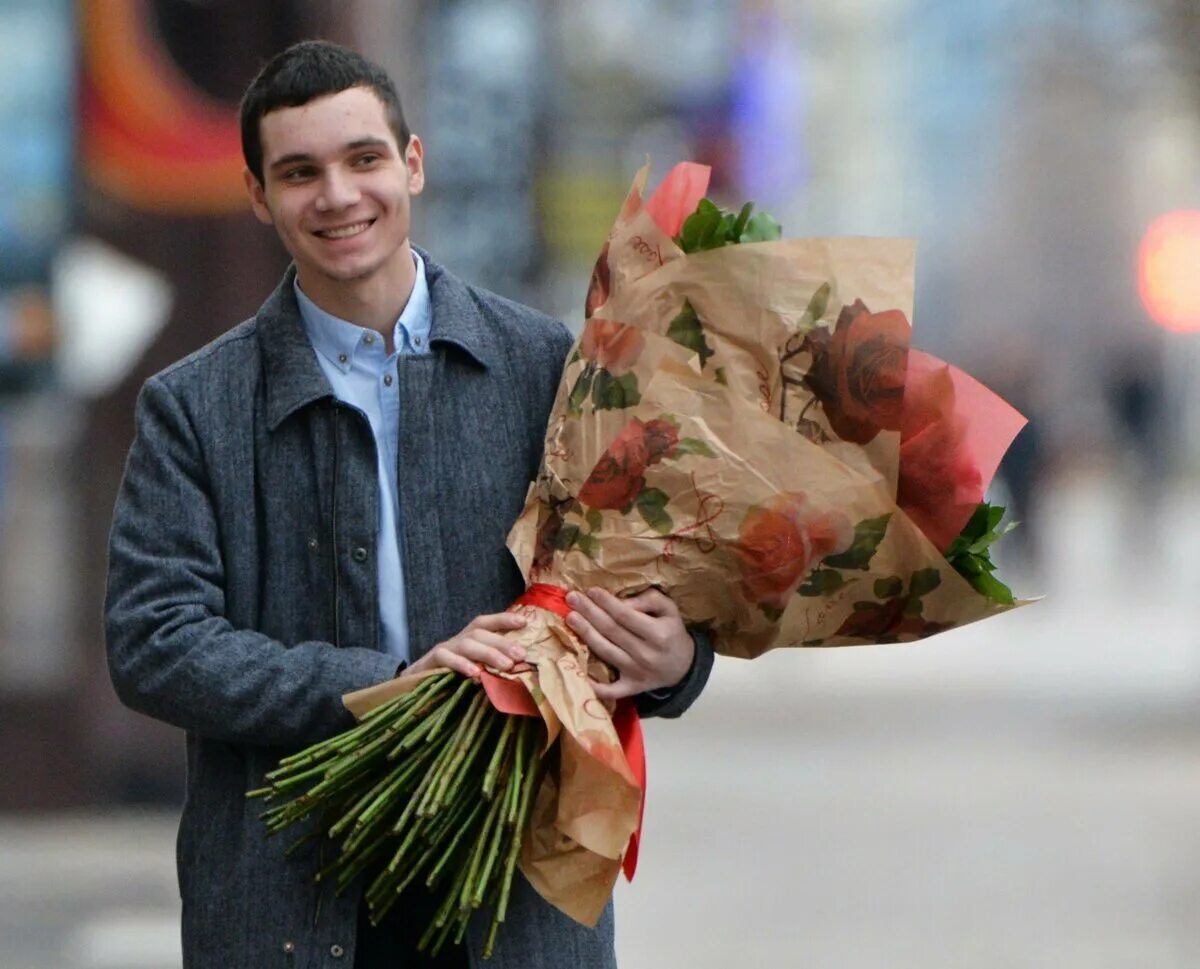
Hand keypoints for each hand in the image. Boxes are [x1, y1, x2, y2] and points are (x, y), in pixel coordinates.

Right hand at [404, 612, 527, 679]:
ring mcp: (444, 649)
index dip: (503, 619)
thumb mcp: (473, 669)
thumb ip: (491, 667)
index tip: (523, 622)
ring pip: (467, 644)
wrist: (413, 687)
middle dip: (503, 642)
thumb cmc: (449, 678)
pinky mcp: (430, 662)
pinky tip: (476, 674)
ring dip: (489, 653)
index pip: (486, 623)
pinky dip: (462, 665)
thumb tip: (519, 670)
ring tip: (506, 666)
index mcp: (468, 639)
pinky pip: (446, 659)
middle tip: (521, 655)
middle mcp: (457, 640)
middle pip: (480, 633)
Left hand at [565, 588, 693, 700]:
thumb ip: (650, 600)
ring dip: (585, 634)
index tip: (591, 590)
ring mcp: (636, 672)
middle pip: (611, 631)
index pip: (625, 615)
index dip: (606, 602)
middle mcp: (646, 654)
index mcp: (658, 633)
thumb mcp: (670, 610)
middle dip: (589, 612)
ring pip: (605, 651)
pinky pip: (610, 689)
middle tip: (572, 598)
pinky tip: (576, 669)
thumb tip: (622, 601)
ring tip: (571, 618)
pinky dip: (593, 684)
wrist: (683, 667)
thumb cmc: (672, 632)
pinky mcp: (631, 687)